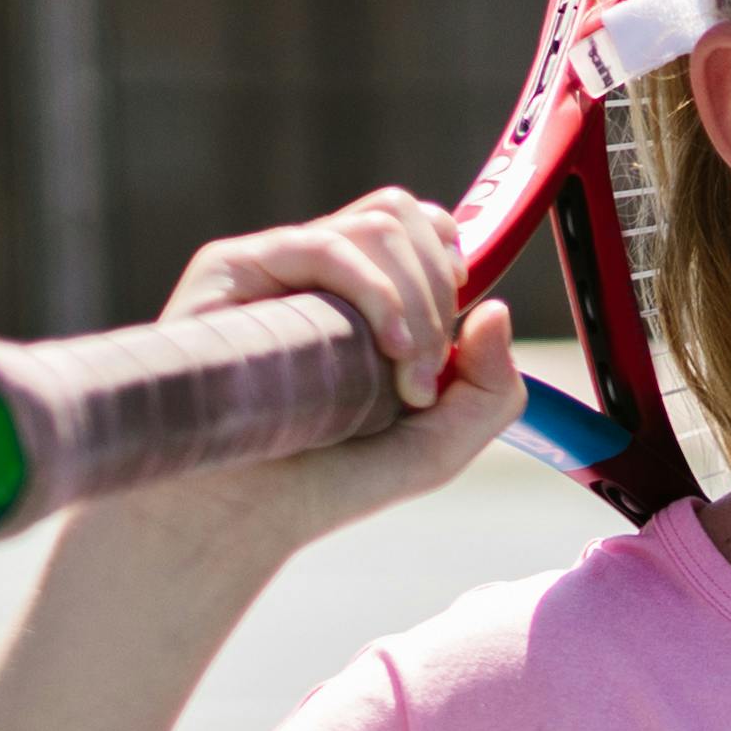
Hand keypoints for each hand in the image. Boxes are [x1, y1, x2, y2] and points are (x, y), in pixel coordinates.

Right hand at [88, 185, 520, 563]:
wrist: (240, 513)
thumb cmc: (327, 480)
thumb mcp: (438, 444)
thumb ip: (490, 387)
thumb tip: (497, 308)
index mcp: (357, 291)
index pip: (418, 225)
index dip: (449, 266)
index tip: (449, 342)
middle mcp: (315, 268)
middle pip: (403, 216)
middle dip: (439, 296)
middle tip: (421, 382)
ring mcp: (276, 264)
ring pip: (380, 226)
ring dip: (417, 305)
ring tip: (402, 384)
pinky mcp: (233, 269)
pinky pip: (326, 246)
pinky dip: (378, 293)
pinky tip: (387, 349)